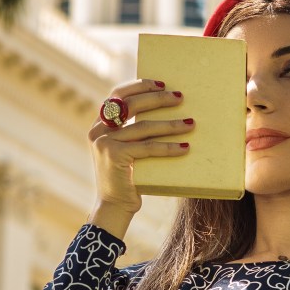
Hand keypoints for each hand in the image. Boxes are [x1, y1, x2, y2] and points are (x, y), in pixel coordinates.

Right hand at [87, 79, 193, 237]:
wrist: (115, 206)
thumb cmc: (128, 177)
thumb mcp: (127, 149)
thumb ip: (134, 132)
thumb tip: (164, 111)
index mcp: (100, 124)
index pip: (117, 94)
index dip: (139, 86)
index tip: (162, 83)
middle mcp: (98, 130)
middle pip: (130, 104)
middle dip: (157, 99)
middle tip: (180, 97)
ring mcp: (104, 142)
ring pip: (143, 126)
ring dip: (170, 124)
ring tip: (191, 123)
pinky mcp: (114, 155)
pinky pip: (148, 147)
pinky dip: (169, 147)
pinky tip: (185, 147)